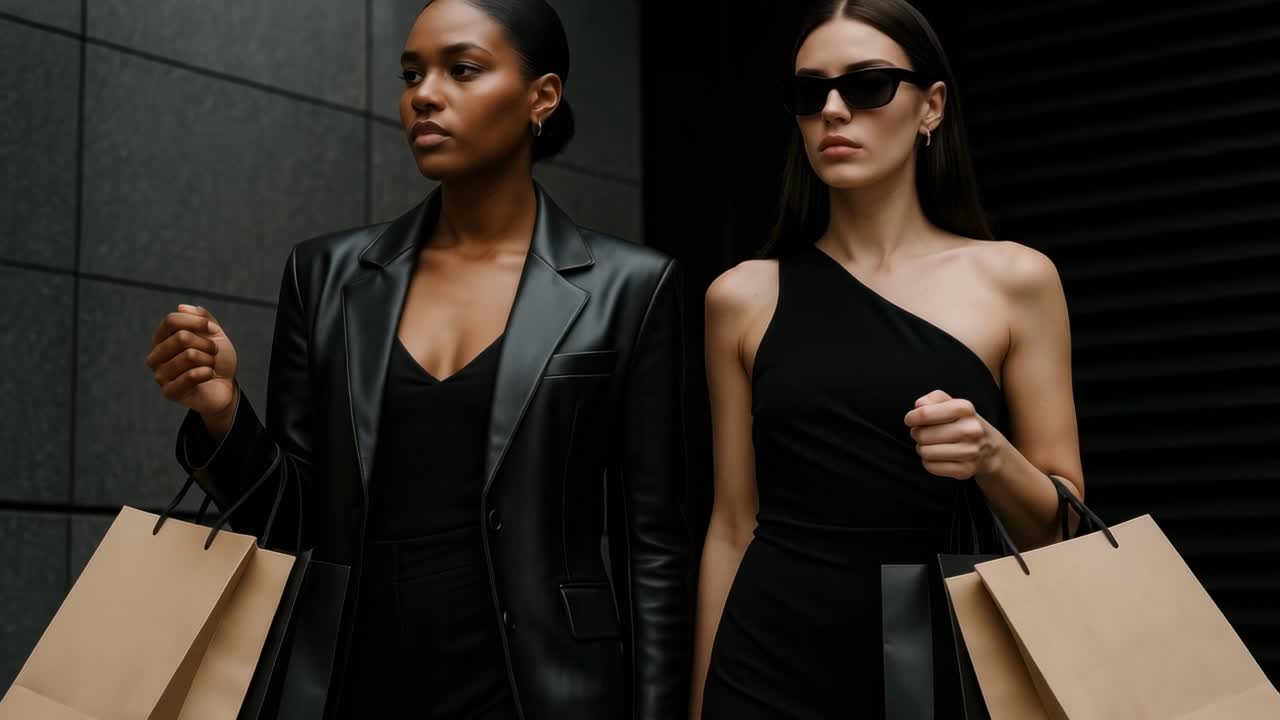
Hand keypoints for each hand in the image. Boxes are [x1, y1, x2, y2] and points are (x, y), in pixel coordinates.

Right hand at [145, 304, 237, 418]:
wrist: (226, 387)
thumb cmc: (217, 359)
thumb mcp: (214, 334)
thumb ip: (201, 318)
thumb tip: (181, 307)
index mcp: (162, 339)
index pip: (170, 320)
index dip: (195, 321)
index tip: (210, 328)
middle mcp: (155, 356)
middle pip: (181, 338)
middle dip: (206, 344)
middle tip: (213, 352)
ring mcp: (160, 375)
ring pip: (189, 356)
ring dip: (209, 360)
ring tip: (210, 365)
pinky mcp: (169, 392)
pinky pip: (191, 376)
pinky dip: (207, 373)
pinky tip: (209, 375)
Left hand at [904, 389, 1004, 479]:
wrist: (989, 447)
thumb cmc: (963, 422)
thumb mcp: (952, 403)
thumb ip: (934, 398)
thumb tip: (919, 406)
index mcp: (965, 409)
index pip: (924, 413)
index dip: (912, 417)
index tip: (910, 420)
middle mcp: (971, 429)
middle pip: (922, 434)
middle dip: (917, 434)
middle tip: (922, 434)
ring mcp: (969, 451)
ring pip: (925, 452)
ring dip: (922, 448)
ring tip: (929, 445)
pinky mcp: (965, 469)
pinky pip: (931, 466)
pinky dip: (928, 462)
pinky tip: (936, 456)